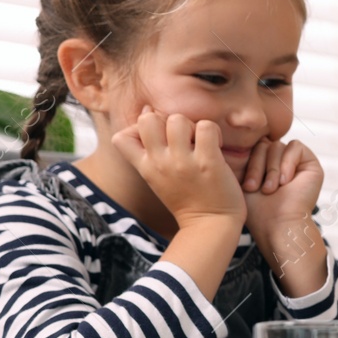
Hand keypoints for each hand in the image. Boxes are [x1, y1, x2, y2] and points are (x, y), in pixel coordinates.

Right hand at [111, 109, 244, 230]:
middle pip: (148, 119)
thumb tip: (147, 111)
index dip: (139, 129)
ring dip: (192, 125)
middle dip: (167, 120)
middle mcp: (160, 163)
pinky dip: (214, 132)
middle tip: (183, 138)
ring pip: (177, 119)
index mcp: (146, 167)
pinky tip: (216, 146)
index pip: (121, 137)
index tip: (159, 140)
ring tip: (201, 142)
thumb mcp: (158, 178)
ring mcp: (183, 162)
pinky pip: (206, 127)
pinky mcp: (208, 162)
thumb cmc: (188, 200)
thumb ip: (150, 151)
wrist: (210, 226)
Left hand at [242, 138, 322, 232]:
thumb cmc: (255, 210)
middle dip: (257, 166)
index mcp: (262, 164)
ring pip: (276, 146)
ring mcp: (295, 162)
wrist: (276, 225)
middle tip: (254, 188)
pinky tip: (285, 182)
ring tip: (270, 189)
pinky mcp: (310, 162)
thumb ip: (236, 157)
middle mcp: (278, 161)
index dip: (248, 162)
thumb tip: (222, 134)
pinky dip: (286, 163)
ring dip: (271, 169)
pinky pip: (295, 146)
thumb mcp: (240, 179)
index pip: (252, 147)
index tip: (246, 186)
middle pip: (264, 144)